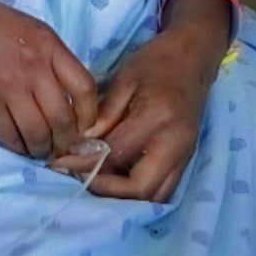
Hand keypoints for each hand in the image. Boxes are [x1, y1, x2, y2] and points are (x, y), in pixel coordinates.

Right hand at [0, 0, 97, 159]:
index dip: (90, 116)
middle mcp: (34, 64)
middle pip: (64, 119)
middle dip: (65, 142)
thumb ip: (44, 57)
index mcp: (47, 42)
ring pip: (38, 134)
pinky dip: (15, 147)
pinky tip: (14, 144)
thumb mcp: (23, 28)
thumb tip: (63, 97)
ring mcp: (9, 84)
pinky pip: (9, 136)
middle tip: (58, 149)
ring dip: (39, 149)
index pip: (85, 87)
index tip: (84, 129)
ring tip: (36, 150)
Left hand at [52, 27, 220, 202]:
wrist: (193, 57)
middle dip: (106, 190)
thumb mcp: (124, 78)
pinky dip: (139, 193)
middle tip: (78, 177)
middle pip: (141, 188)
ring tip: (96, 182)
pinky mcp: (186, 159)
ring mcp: (184, 155)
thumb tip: (82, 144)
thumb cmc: (155, 62)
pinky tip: (118, 180)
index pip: (118, 154)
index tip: (62, 163)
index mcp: (156, 117)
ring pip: (156, 197)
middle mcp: (174, 143)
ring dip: (124, 198)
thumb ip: (104, 113)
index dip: (87, 163)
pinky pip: (164, 190)